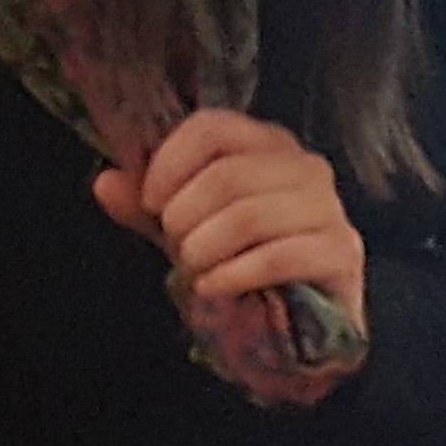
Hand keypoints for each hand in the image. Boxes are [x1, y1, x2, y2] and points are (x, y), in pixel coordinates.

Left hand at [93, 108, 364, 310]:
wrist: (302, 318)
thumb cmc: (243, 258)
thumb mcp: (187, 227)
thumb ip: (147, 206)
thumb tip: (105, 183)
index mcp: (267, 143)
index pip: (214, 127)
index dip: (171, 163)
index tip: (151, 203)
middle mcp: (305, 165)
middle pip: (228, 175)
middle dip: (185, 217)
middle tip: (176, 247)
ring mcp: (329, 208)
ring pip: (250, 216)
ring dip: (205, 249)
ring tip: (193, 270)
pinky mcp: (341, 252)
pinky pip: (279, 257)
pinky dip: (234, 275)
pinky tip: (213, 288)